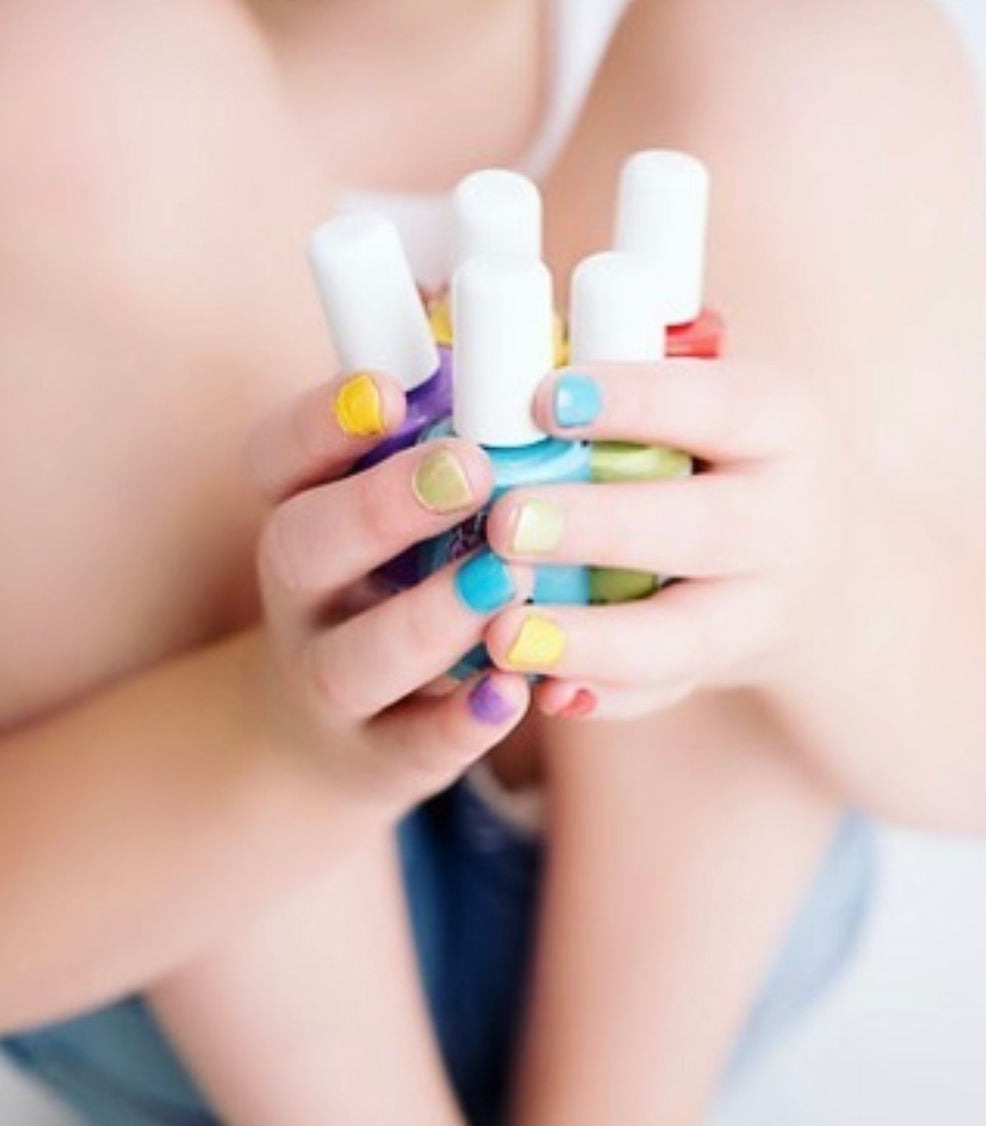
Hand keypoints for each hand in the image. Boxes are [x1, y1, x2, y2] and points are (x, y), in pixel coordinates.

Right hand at [245, 371, 533, 806]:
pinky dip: (461, 722)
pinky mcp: (376, 754)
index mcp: (300, 512)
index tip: (384, 388)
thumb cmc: (391, 582)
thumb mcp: (385, 505)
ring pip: (355, 656)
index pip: (277, 458)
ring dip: (429, 617)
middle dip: (381, 506)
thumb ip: (437, 441)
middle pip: (304, 547)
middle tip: (468, 467)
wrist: (335, 728)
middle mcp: (299, 594)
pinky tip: (516, 693)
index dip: (320, 422)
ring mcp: (328, 680)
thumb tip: (540, 342)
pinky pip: (411, 744)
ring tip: (508, 581)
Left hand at [483, 360, 850, 719]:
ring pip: (686, 634)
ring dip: (593, 638)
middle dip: (602, 527)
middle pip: (700, 529)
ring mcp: (765, 608)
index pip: (715, 406)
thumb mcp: (721, 406)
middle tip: (509, 522)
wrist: (831, 568)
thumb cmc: (735, 461)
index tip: (546, 399)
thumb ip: (634, 394)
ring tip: (503, 636)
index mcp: (783, 425)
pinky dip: (605, 697)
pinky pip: (668, 692)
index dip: (634, 402)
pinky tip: (542, 694)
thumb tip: (510, 384)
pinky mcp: (728, 668)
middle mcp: (787, 520)